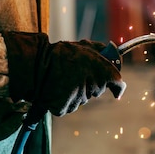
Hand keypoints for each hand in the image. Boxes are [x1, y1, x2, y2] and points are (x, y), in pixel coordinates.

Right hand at [2, 33, 125, 115]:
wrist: (37, 64)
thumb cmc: (61, 54)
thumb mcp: (84, 46)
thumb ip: (101, 51)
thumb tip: (114, 55)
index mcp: (100, 70)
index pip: (117, 82)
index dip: (117, 86)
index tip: (116, 90)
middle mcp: (92, 85)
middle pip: (97, 90)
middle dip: (91, 83)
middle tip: (78, 73)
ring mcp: (78, 98)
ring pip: (82, 99)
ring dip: (76, 92)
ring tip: (64, 79)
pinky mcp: (64, 107)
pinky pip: (69, 106)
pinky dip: (64, 101)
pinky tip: (57, 89)